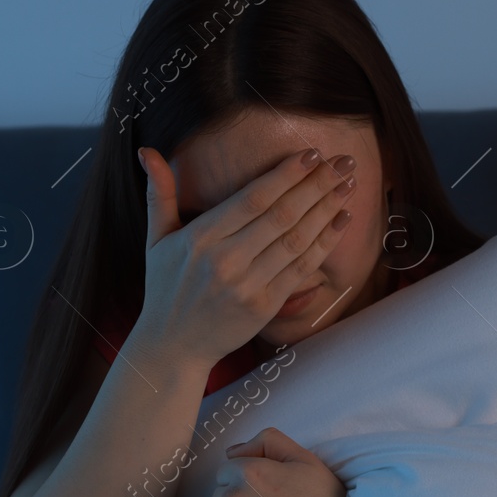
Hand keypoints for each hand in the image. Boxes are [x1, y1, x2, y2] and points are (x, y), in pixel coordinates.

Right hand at [132, 145, 355, 368]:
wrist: (172, 346)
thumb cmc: (165, 289)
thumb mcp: (156, 240)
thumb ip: (159, 194)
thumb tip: (148, 150)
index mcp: (201, 238)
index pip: (253, 198)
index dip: (286, 174)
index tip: (312, 154)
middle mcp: (225, 260)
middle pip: (282, 214)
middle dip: (317, 184)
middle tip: (344, 162)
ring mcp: (247, 285)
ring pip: (296, 239)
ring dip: (326, 209)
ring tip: (348, 184)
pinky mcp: (264, 306)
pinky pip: (301, 269)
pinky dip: (324, 243)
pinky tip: (341, 220)